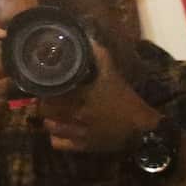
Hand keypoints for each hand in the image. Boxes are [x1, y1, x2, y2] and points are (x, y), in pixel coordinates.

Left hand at [38, 40, 160, 153]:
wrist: (142, 129)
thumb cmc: (126, 100)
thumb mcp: (113, 75)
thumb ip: (99, 56)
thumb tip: (88, 38)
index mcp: (81, 96)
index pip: (49, 92)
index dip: (42, 88)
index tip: (42, 83)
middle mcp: (76, 115)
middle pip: (44, 110)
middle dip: (43, 103)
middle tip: (45, 98)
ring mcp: (78, 133)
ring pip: (48, 126)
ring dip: (48, 119)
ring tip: (52, 113)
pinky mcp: (83, 147)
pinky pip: (57, 143)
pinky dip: (55, 137)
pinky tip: (60, 130)